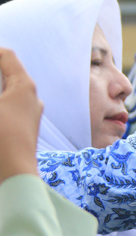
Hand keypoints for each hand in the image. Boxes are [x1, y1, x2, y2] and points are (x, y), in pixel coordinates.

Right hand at [0, 48, 42, 181]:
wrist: (12, 178)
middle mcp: (31, 99)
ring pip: (7, 95)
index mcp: (24, 87)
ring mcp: (28, 116)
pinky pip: (7, 111)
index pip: (6, 57)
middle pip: (6, 74)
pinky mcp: (22, 131)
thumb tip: (0, 98)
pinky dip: (1, 105)